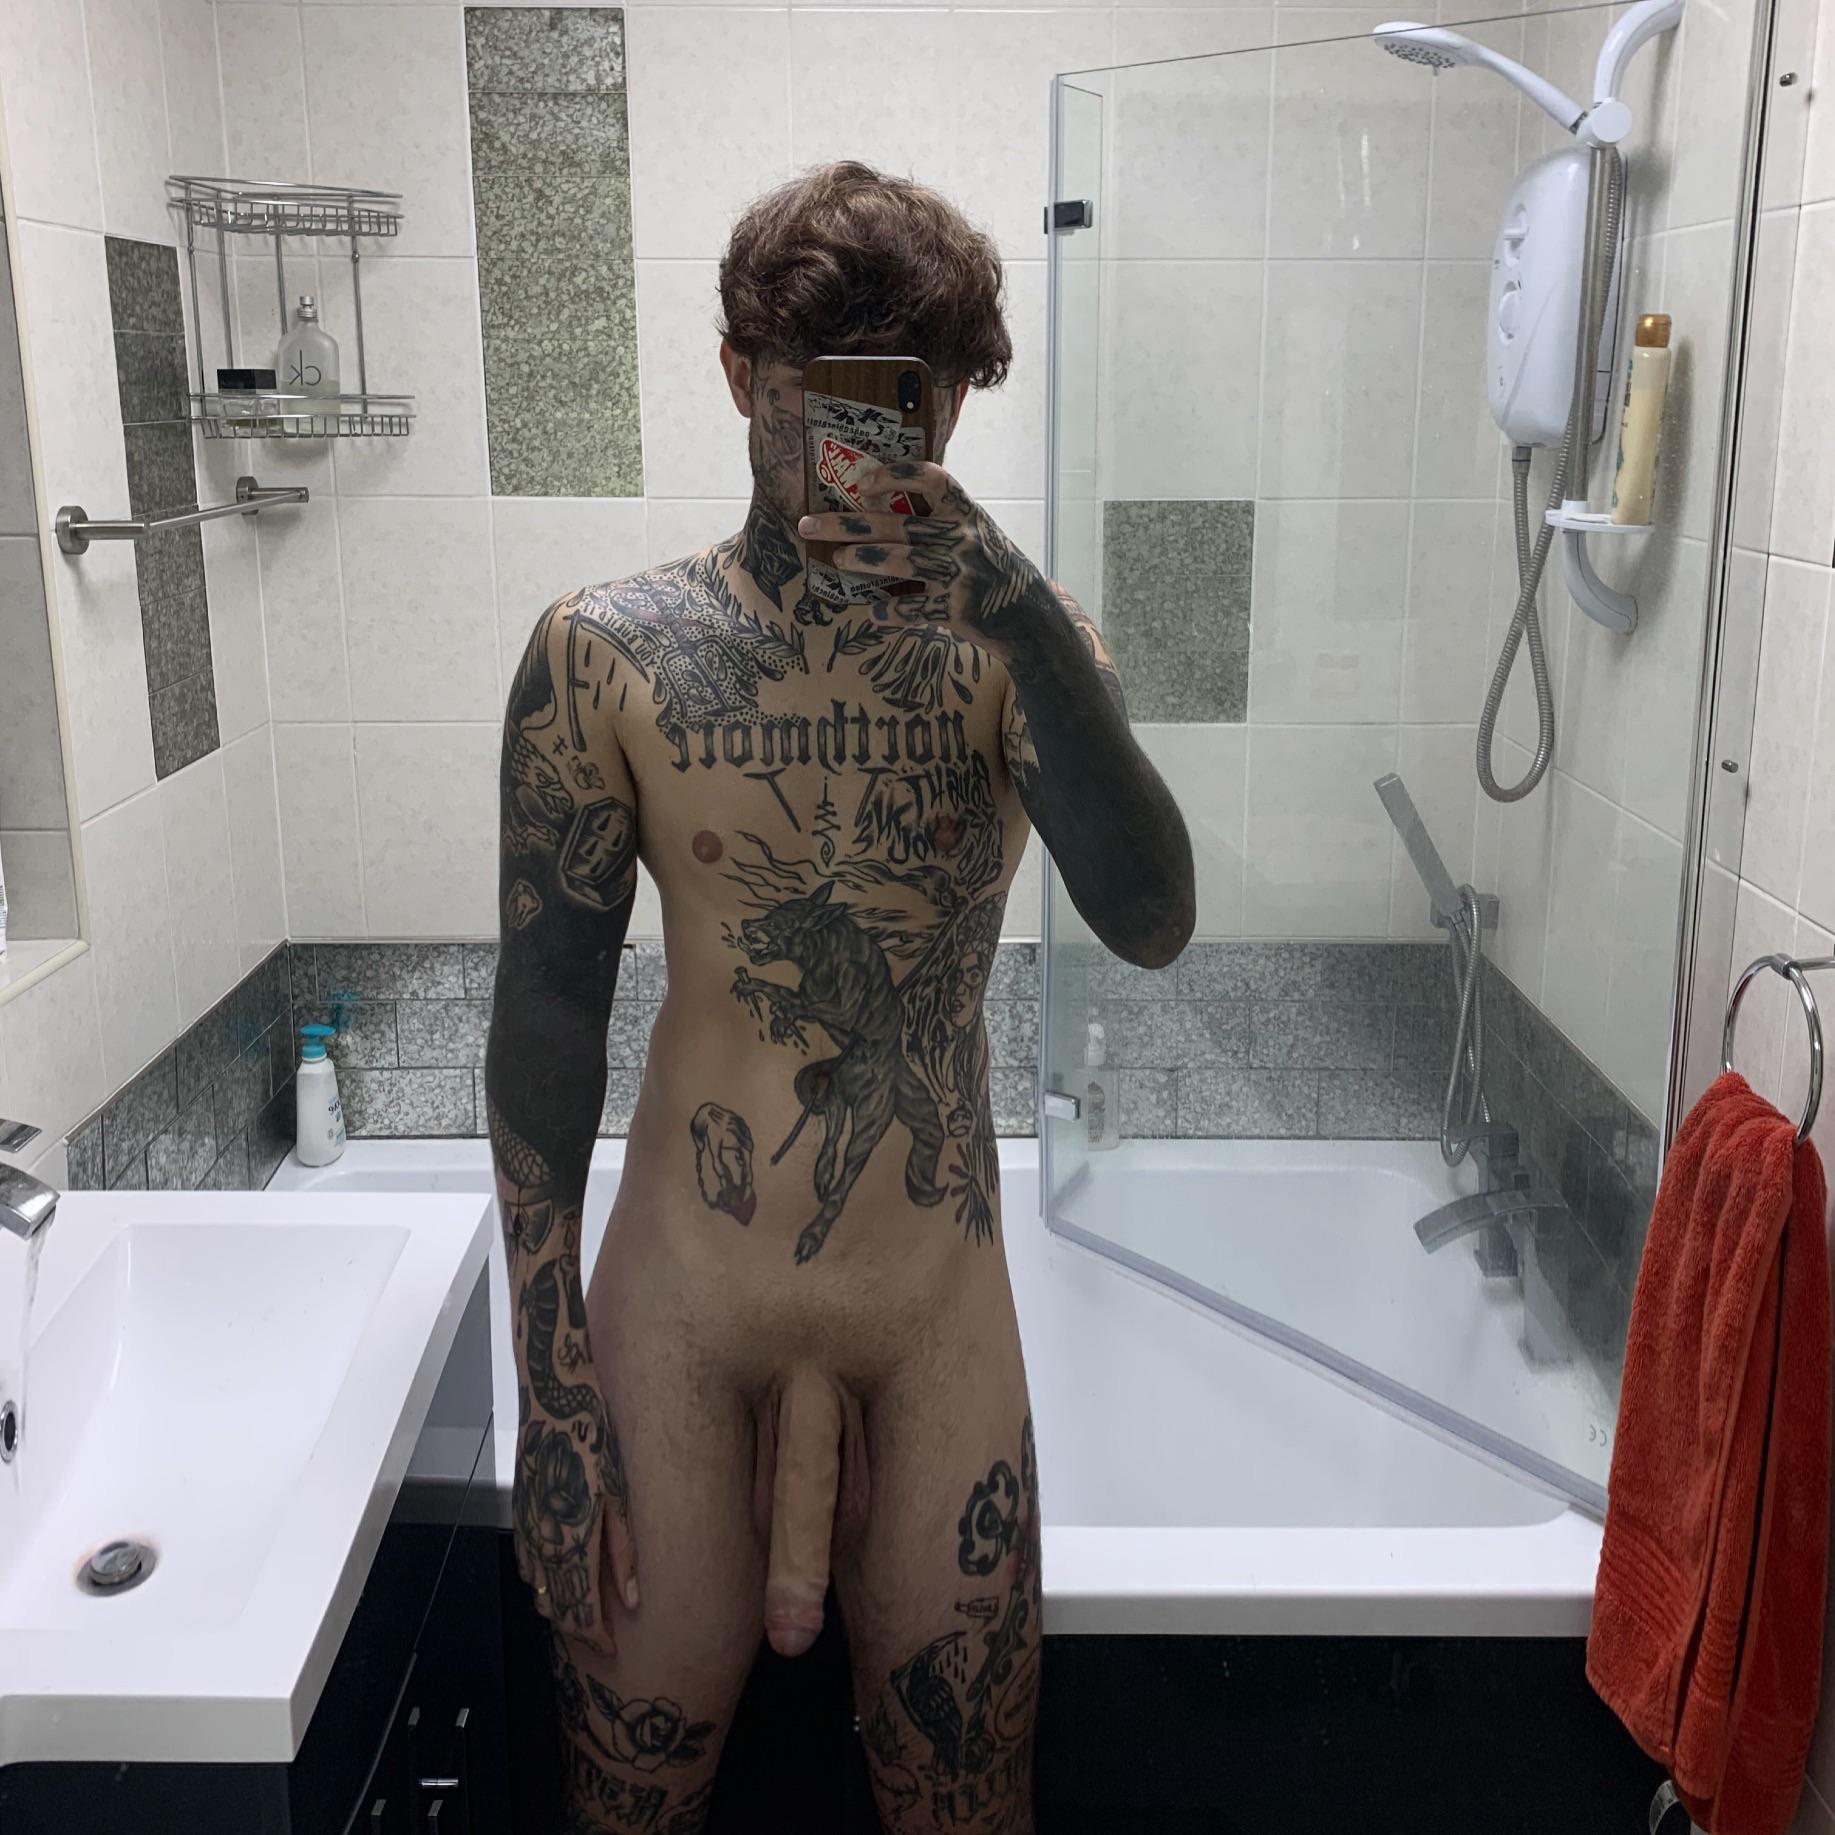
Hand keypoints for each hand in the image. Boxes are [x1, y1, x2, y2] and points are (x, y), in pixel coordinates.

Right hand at [512, 1398, 637, 1653]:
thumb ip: (624, 1547)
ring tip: (582, 1612)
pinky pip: (525, 1551)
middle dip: (576, 1625)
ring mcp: (527, 1518)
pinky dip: (539, 1571)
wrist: (554, 1384)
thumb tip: (633, 1595)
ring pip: (535, 1580)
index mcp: (569, 1538)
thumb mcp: (620, 1486)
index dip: (593, 1636)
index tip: (611, 1650)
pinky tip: (552, 1570)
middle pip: (553, 1601)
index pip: (577, 1609)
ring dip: (556, 1599)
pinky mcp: (522, 1499)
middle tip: (601, 1637)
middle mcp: (541, 1536)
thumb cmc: (594, 1427)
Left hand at [796, 459, 1050, 656]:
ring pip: (898, 561)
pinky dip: (888, 612)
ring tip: (838, 559)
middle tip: (807, 525)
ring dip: (861, 560)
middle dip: (845, 524)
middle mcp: (963, 537)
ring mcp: (959, 573)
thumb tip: (880, 510)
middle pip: (895, 524)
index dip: (895, 475)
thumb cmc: (994, 571)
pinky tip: (875, 611)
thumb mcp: (977, 534)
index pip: (931, 478)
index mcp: (967, 512)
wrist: (1030, 618)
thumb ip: (940, 520)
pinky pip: (910, 608)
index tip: (861, 482)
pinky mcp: (955, 608)